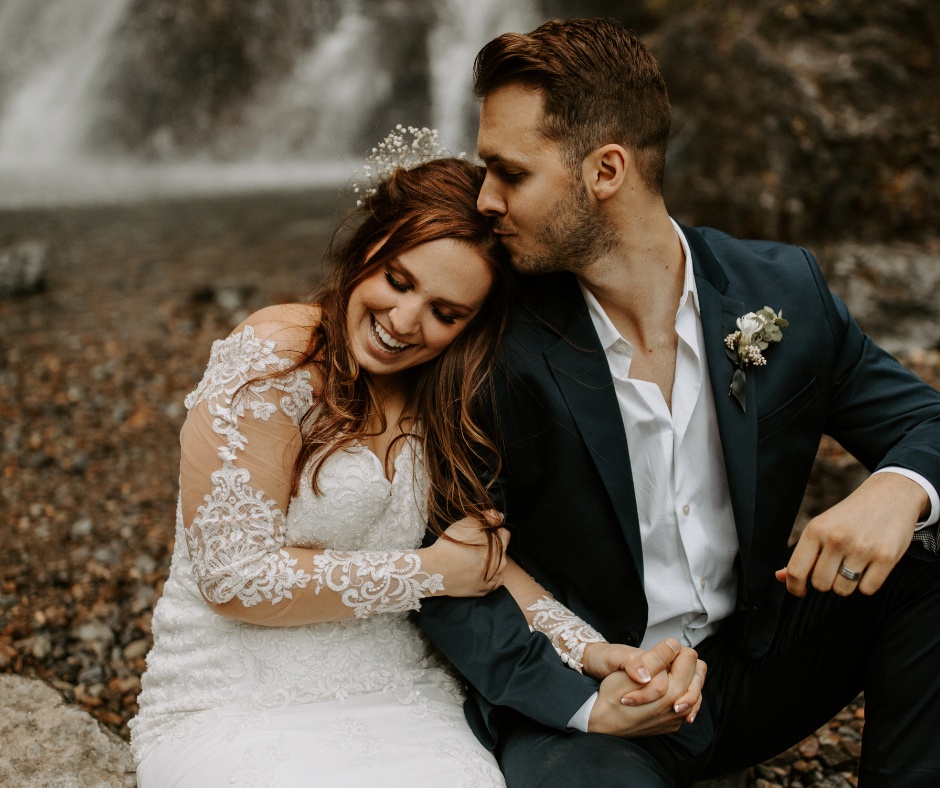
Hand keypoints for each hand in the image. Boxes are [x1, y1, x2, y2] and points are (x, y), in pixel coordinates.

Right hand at [421, 512, 508, 597]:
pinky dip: (486, 577)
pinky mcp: (485, 590)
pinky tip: (474, 573)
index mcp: (499, 544)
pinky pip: (492, 582)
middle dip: (492, 547)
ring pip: (498, 566)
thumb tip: (500, 516)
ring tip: (471, 560)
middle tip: (474, 547)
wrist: (436, 570)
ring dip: (490, 562)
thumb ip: (488, 516)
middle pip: (502, 550)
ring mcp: (494, 578)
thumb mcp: (468, 522)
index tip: (481, 534)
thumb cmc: (452, 544)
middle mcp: (501, 562)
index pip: (504, 534)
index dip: (493, 531)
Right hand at [587, 645, 701, 735]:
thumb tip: (674, 644)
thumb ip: (654, 658)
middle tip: (661, 663)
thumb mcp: (628, 673)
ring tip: (662, 675)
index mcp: (670, 691)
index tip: (659, 653)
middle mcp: (678, 707)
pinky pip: (688, 704)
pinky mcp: (672, 723)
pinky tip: (664, 691)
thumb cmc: (611, 696)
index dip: (674, 649)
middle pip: (697, 672)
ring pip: (695, 688)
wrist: (601, 723)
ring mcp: (676, 718)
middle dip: (682, 663)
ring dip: (684, 678)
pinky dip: (680, 694)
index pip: (689, 657)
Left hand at [776, 472, 926, 597]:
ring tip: (853, 565)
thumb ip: (802, 554)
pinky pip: (867, 589)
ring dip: (846, 583)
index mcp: (815, 530)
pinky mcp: (886, 557)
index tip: (800, 591)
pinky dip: (866, 584)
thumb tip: (779, 577)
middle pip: (820, 584)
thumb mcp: (822, 527)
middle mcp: (836, 539)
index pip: (796, 570)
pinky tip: (869, 567)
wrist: (890, 496)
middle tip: (834, 568)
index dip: (794, 587)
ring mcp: (861, 548)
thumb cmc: (850, 517)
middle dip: (826, 581)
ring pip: (843, 589)